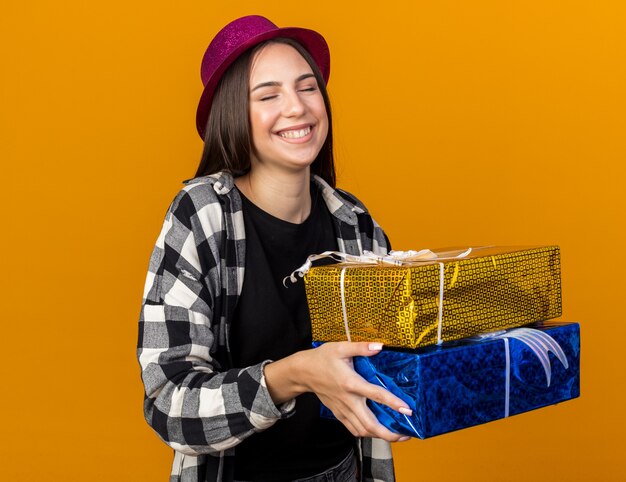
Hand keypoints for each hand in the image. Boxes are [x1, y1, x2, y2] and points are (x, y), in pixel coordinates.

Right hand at [265, 341, 411, 441]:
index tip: (408, 410)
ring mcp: (342, 409)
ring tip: (395, 434)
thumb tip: (379, 346)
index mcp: (350, 383)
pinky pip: (354, 429)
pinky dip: (367, 433)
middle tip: (405, 433)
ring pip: (363, 431)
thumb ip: (361, 348)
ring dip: (380, 436)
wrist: (303, 372)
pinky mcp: (338, 413)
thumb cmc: (322, 358)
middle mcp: (348, 400)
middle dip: (389, 434)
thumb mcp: (340, 348)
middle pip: (370, 425)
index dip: (393, 403)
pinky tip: (376, 430)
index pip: (376, 395)